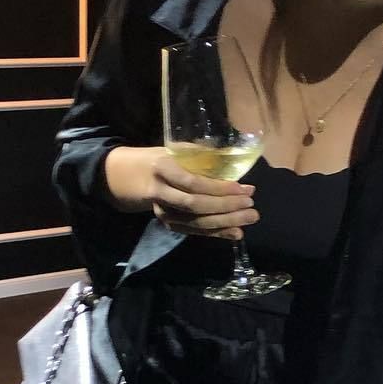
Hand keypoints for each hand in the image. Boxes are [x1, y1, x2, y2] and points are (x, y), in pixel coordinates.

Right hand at [105, 145, 256, 238]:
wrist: (130, 177)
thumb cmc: (160, 158)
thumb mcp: (174, 150)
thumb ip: (200, 155)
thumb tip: (234, 158)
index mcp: (163, 168)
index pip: (193, 183)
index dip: (219, 188)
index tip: (243, 187)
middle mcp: (160, 193)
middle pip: (196, 206)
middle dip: (227, 206)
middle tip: (251, 204)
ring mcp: (163, 212)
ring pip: (196, 223)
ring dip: (226, 222)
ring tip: (250, 217)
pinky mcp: (169, 224)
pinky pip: (195, 232)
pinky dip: (217, 233)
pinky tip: (236, 233)